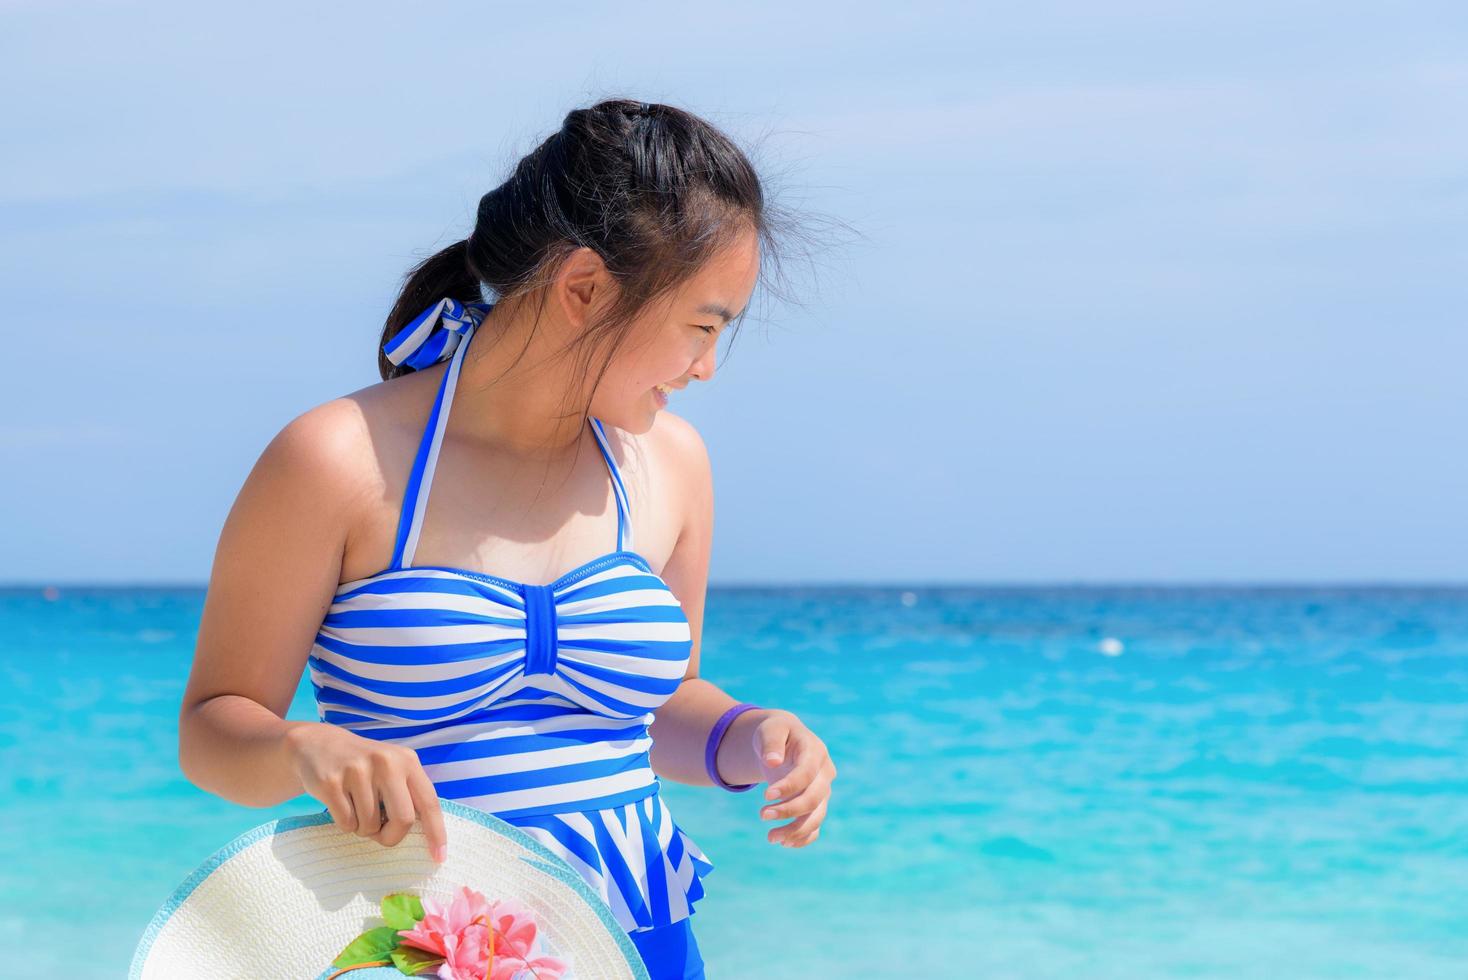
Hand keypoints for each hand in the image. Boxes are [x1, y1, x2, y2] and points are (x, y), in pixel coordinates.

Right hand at [285, 723, 448, 862]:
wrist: (319, 745)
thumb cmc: (365, 767)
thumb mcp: (393, 770)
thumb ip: (409, 795)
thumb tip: (426, 836)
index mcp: (407, 761)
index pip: (429, 803)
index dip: (436, 833)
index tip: (439, 857)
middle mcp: (386, 762)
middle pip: (403, 819)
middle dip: (391, 836)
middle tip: (380, 834)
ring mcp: (358, 770)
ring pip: (370, 825)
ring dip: (364, 828)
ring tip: (356, 808)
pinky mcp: (331, 782)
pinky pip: (346, 823)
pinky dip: (345, 824)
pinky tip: (341, 804)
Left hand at [750, 709, 836, 848]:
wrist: (784, 740)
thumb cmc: (776, 733)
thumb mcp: (771, 729)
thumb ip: (772, 742)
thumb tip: (773, 761)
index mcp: (815, 751)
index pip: (807, 773)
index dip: (789, 786)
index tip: (766, 795)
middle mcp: (824, 773)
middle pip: (815, 798)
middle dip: (789, 810)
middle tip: (762, 815)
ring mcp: (822, 791)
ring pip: (817, 816)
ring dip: (796, 831)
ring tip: (770, 838)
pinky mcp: (816, 805)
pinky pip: (815, 826)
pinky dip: (803, 838)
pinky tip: (784, 843)